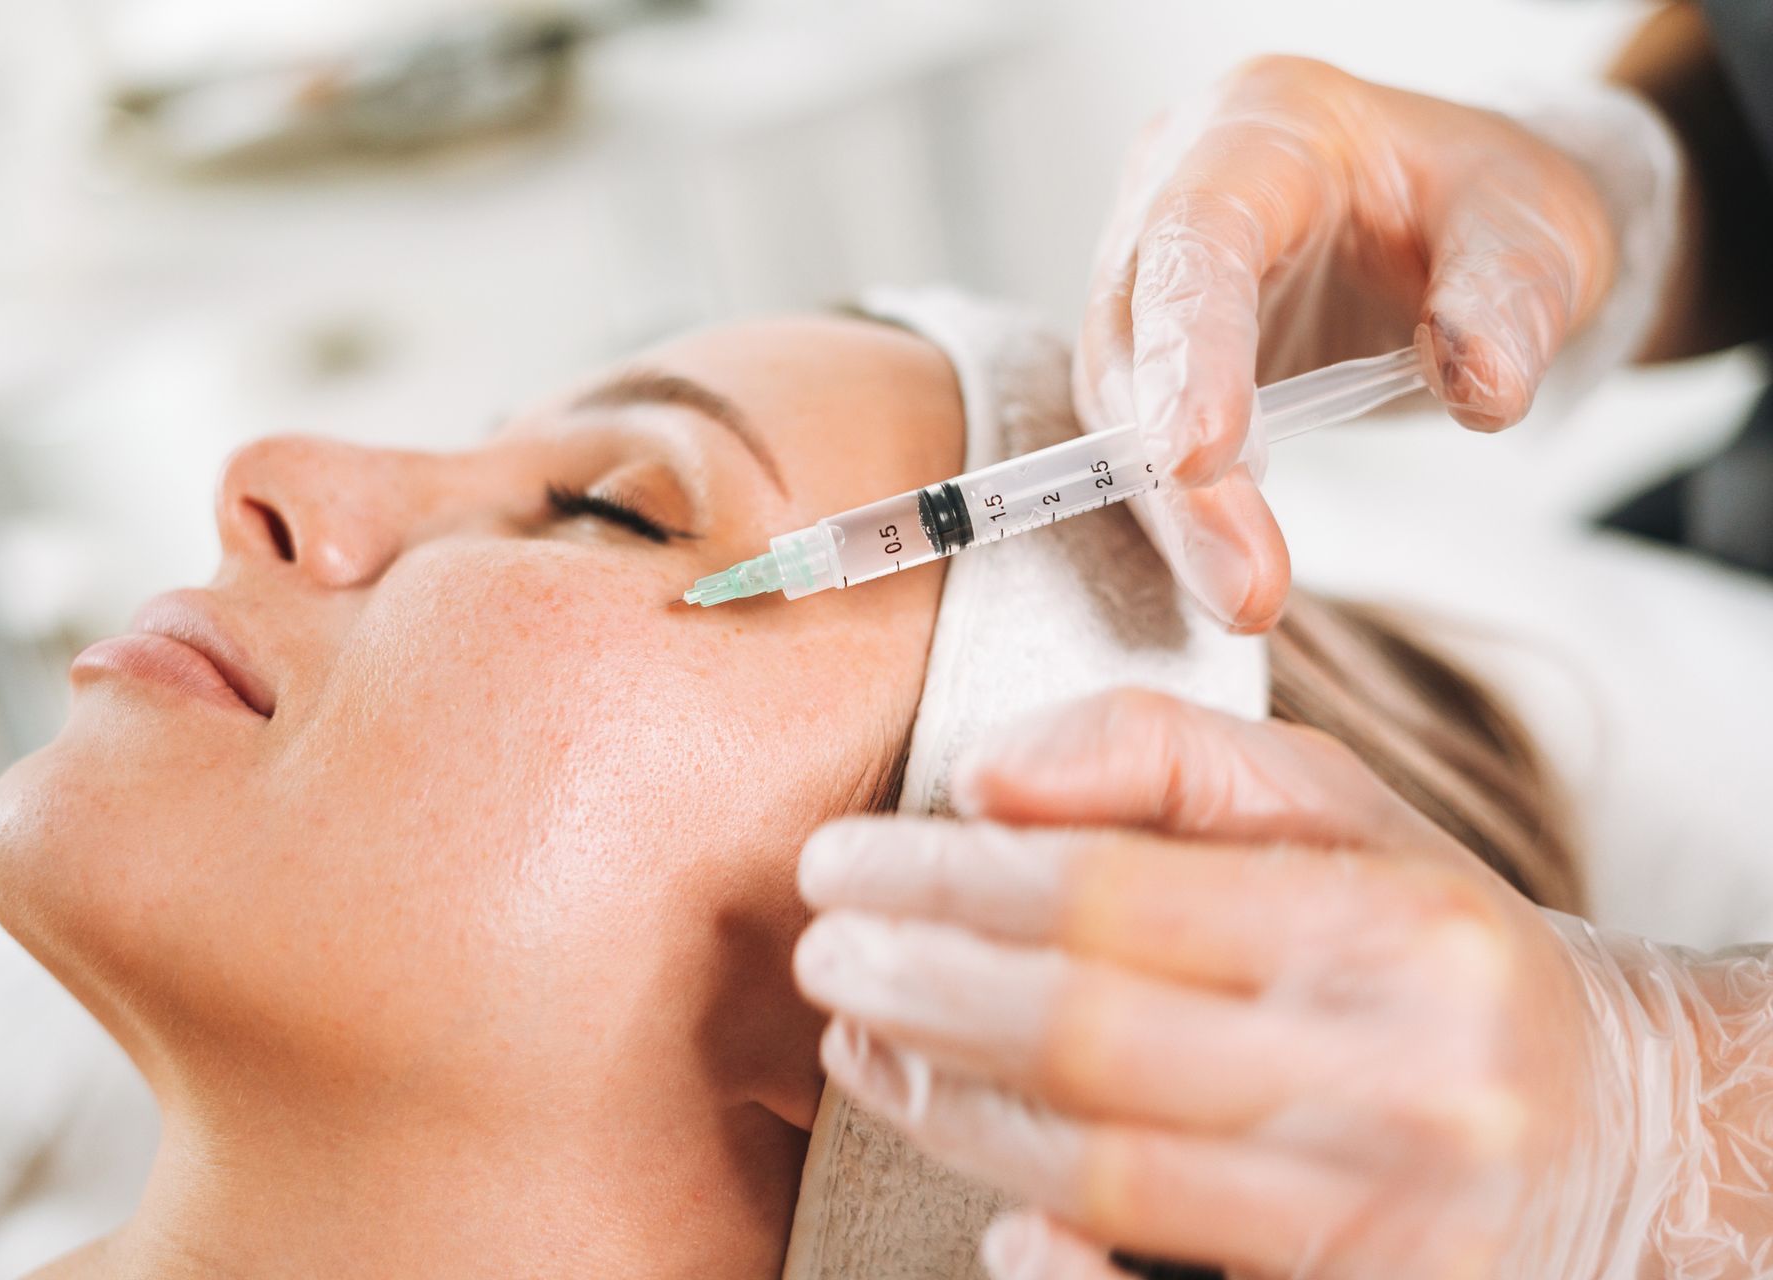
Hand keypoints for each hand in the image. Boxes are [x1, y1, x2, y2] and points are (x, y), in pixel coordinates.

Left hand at [793, 688, 1759, 1277]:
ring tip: (861, 1041)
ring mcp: (1383, 1220)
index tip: (841, 860)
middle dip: (913, 989)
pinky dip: (1053, 1261)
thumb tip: (984, 779)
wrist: (1612, 1124)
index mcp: (1388, 927)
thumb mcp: (1333, 804)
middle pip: (1081, 1037)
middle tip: (823, 954)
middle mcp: (1400, 1080)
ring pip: (1097, 1171)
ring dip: (942, 1107)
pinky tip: (988, 1204)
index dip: (939, 880)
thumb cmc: (1431, 943)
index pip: (1103, 895)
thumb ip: (1156, 752)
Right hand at [1079, 56, 1618, 631]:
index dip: (1187, 351)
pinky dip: (1184, 514)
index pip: (1193, 241)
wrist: (1450, 217)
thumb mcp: (1533, 224)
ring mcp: (1145, 277)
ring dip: (1176, 513)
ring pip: (1117, 405)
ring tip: (1246, 596)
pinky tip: (1231, 569)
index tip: (1198, 459)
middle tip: (1243, 586)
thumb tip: (1482, 390)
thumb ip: (1510, 297)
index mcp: (1256, 131)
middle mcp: (1171, 194)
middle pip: (1131, 339)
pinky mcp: (1150, 352)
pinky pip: (1139, 440)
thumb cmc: (1477, 202)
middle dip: (1174, 475)